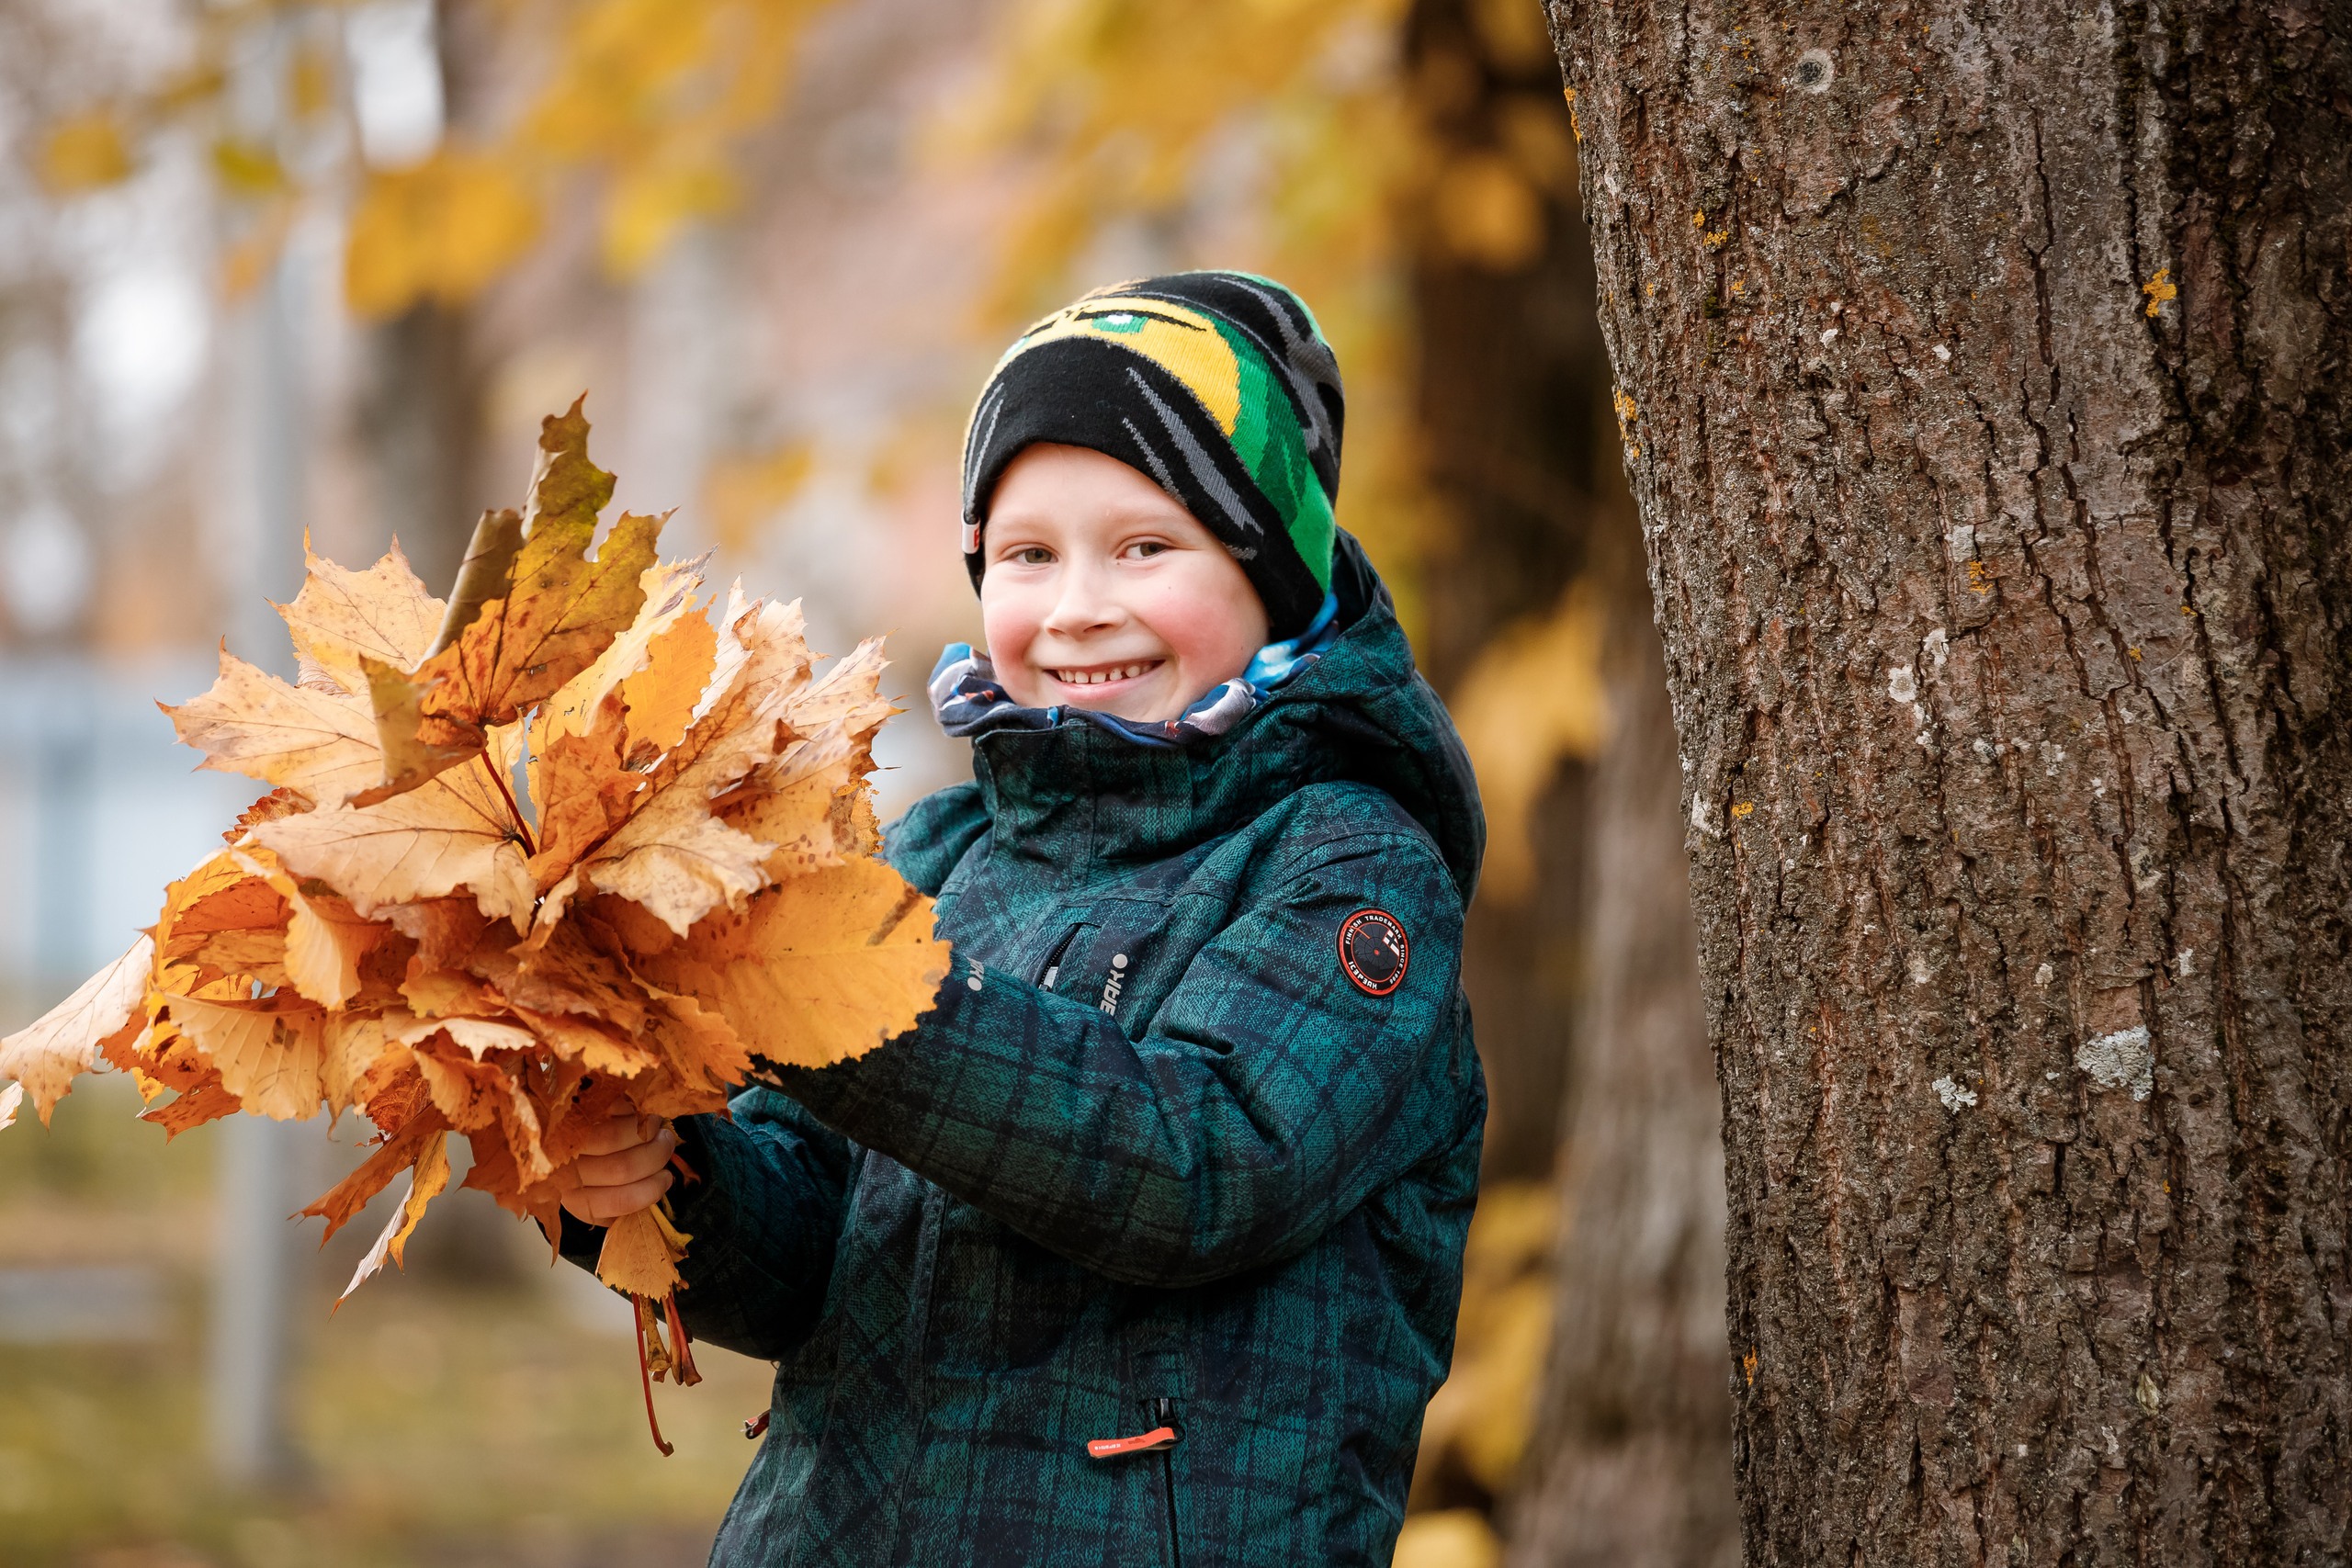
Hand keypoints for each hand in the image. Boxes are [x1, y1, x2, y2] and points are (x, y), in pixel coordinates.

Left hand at [551, 1103, 677, 1225]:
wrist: (551, 1151)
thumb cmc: (588, 1175)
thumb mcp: (605, 1196)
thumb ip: (628, 1196)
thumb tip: (662, 1179)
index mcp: (580, 1202)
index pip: (620, 1201)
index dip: (652, 1189)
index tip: (667, 1177)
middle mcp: (565, 1176)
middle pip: (621, 1168)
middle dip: (656, 1154)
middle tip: (667, 1142)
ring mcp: (559, 1146)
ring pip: (612, 1138)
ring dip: (645, 1129)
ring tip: (656, 1125)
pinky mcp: (559, 1117)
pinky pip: (600, 1109)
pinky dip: (625, 1109)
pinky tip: (633, 1113)